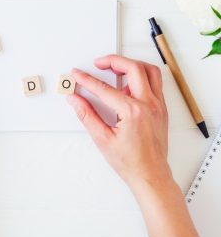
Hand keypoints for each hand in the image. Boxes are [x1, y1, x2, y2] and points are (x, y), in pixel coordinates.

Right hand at [68, 55, 206, 236]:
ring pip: (149, 71)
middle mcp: (149, 105)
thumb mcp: (102, 139)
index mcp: (133, 112)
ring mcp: (158, 105)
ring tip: (115, 68)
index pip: (104, 89)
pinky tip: (127, 85)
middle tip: (99, 63)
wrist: (151, 175)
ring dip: (131, 65)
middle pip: (133, 68)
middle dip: (113, 60)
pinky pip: (154, 83)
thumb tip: (75, 100)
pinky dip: (140, 77)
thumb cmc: (130, 162)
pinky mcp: (161, 108)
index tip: (77, 74)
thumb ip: (87, 115)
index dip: (87, 80)